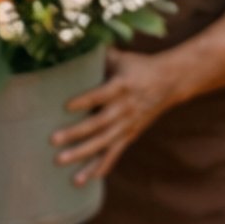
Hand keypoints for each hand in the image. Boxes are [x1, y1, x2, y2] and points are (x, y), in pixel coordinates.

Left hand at [52, 51, 181, 183]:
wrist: (171, 82)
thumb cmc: (139, 66)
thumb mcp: (121, 57)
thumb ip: (98, 55)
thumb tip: (68, 45)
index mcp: (122, 86)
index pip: (101, 95)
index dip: (85, 101)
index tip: (65, 106)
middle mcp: (125, 108)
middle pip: (99, 123)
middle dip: (76, 133)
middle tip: (53, 140)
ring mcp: (128, 125)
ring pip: (104, 143)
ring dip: (82, 154)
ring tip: (60, 162)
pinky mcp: (130, 135)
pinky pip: (114, 154)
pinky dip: (100, 167)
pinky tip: (83, 179)